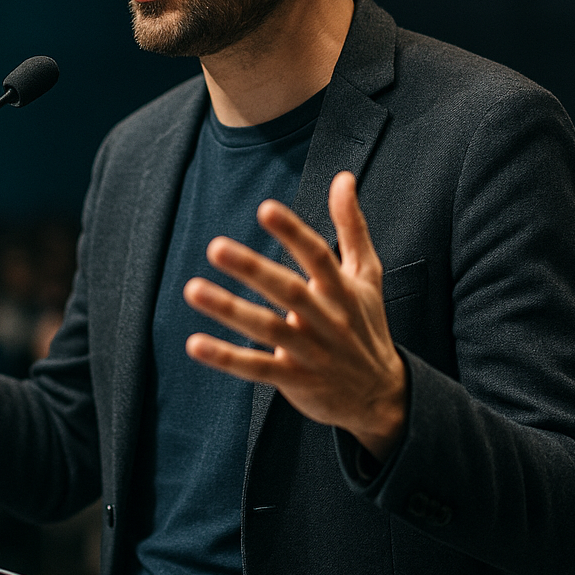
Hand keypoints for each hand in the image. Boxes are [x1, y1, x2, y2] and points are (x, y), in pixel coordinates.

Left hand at [183, 171, 406, 461]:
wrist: (381, 396)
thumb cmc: (366, 325)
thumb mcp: (367, 275)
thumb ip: (352, 226)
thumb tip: (343, 177)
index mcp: (342, 290)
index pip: (318, 256)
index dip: (292, 232)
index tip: (265, 208)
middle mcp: (327, 319)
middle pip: (288, 291)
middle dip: (252, 268)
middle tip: (215, 246)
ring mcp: (310, 352)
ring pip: (267, 329)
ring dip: (229, 310)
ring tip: (192, 289)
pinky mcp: (295, 380)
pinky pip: (256, 369)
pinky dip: (225, 358)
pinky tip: (194, 344)